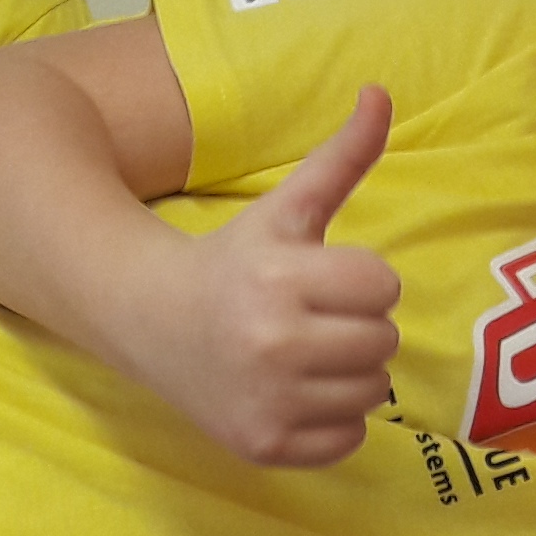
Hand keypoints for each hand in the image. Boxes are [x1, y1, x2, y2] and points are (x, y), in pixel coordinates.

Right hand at [142, 87, 401, 465]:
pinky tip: (293, 393)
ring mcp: (267, 400)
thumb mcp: (285, 209)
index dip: (358, 280)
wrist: (152, 321)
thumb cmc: (233, 261)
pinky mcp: (264, 445)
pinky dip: (332, 420)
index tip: (319, 280)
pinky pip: (349, 439)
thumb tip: (381, 91)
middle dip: (356, 326)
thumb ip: (341, 157)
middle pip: (384, 341)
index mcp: (280, 277)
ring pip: (373, 391)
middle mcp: (272, 342)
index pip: (383, 286)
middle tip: (309, 320)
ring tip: (304, 356)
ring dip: (349, 373)